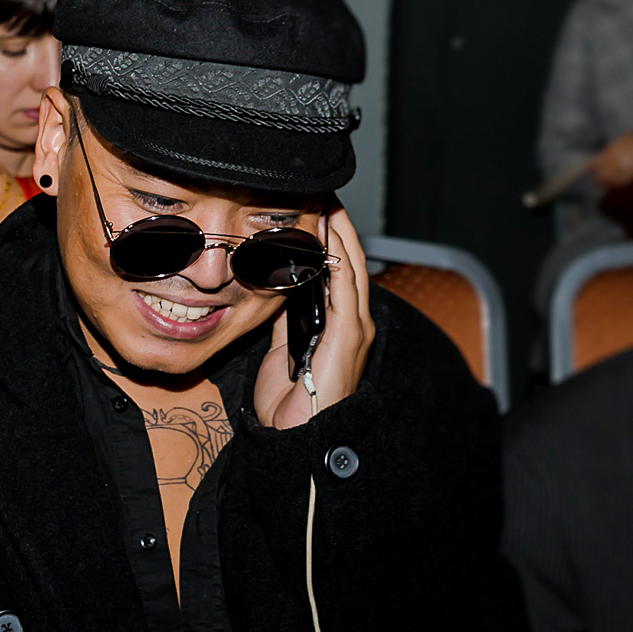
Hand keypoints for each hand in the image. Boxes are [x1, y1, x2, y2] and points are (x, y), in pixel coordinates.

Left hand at [254, 206, 374, 430]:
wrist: (296, 437)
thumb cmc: (290, 404)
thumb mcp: (283, 352)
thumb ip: (286, 322)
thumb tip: (277, 294)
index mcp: (339, 327)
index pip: (337, 272)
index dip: (329, 240)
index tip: (315, 210)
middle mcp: (353, 324)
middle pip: (348, 263)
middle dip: (337, 227)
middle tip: (323, 194)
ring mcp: (355, 328)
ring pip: (350, 268)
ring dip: (340, 233)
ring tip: (329, 202)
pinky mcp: (349, 335)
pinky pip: (344, 287)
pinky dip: (338, 257)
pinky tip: (330, 234)